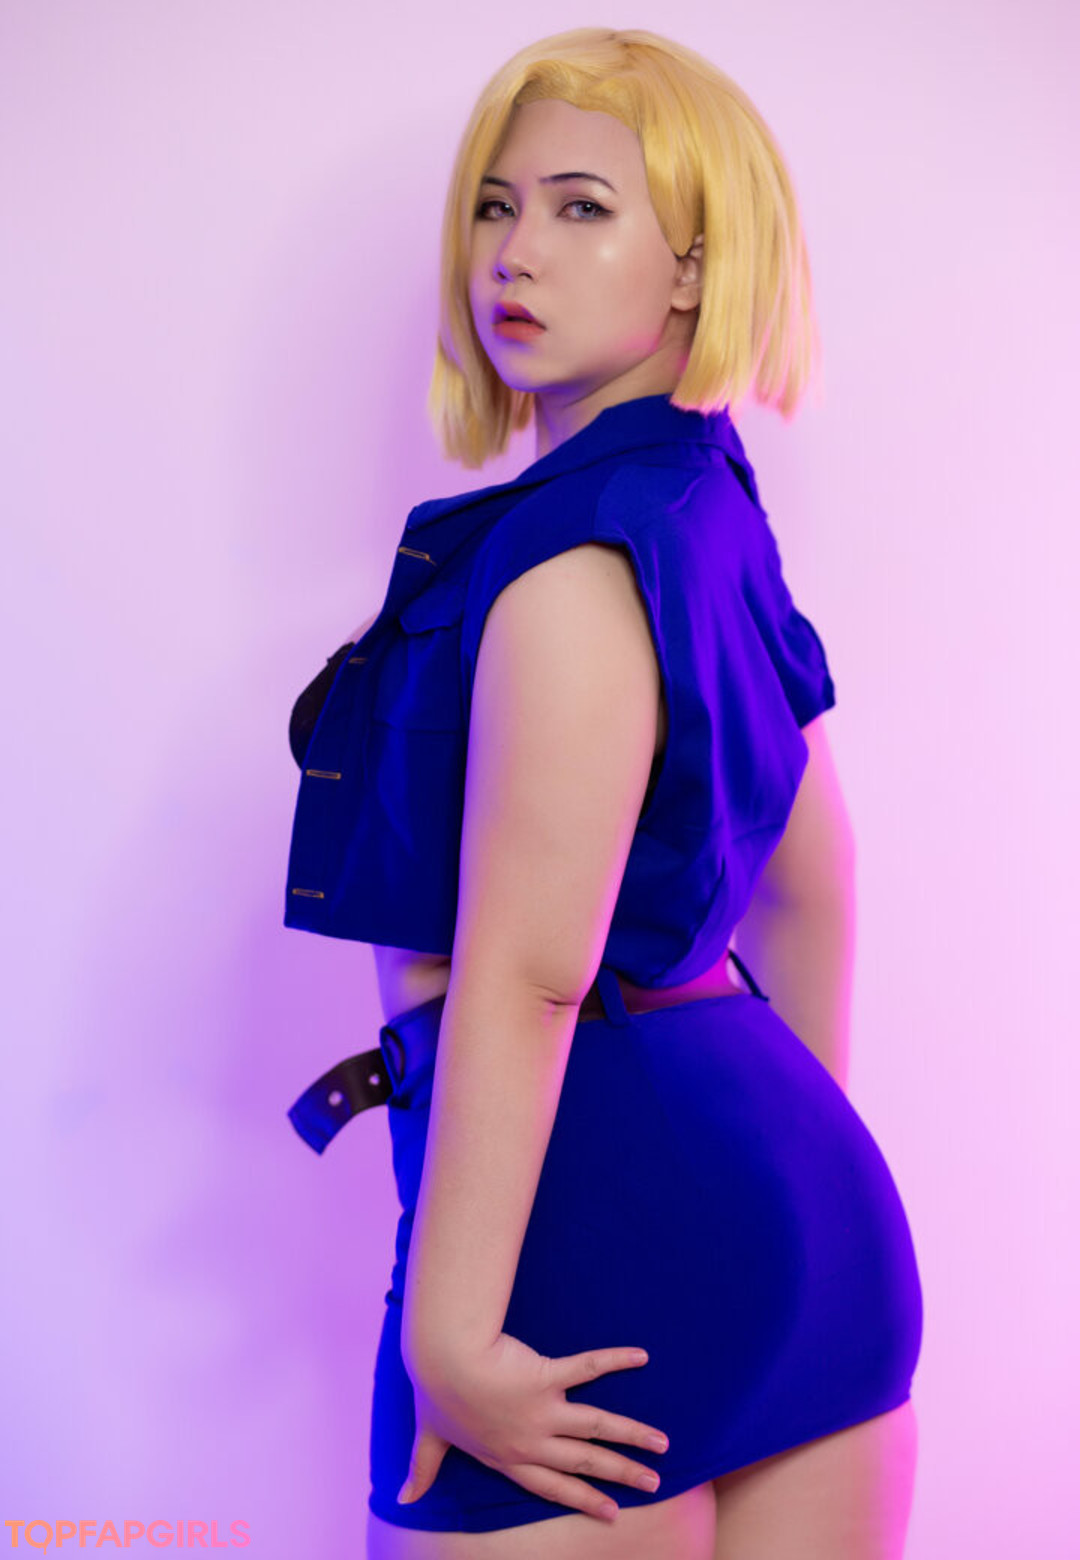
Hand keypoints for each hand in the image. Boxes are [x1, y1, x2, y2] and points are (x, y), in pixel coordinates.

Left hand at [397, 1331, 668, 1521]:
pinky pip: (589, 1368)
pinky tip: (641, 1356)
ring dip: (633, 1435)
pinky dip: (616, 1360)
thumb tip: (402, 1500)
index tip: (612, 1513)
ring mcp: (544, 1410)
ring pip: (598, 1427)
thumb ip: (422, 1469)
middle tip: (653, 1483)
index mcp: (509, 1456)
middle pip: (585, 1463)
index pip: (552, 1486)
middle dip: (622, 1475)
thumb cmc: (436, 1393)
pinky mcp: (548, 1376)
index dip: (582, 1500)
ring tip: (662, 1443)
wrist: (444, 1359)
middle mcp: (533, 1440)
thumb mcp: (429, 1438)